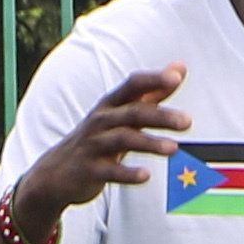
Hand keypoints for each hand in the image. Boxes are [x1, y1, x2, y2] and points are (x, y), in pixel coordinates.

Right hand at [10, 67, 193, 238]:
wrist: (55, 173)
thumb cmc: (97, 139)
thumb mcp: (121, 113)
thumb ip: (153, 92)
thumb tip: (180, 67)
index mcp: (111, 105)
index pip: (133, 85)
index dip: (153, 79)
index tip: (177, 77)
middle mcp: (101, 121)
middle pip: (133, 113)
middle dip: (160, 115)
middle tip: (187, 121)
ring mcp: (94, 145)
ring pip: (123, 139)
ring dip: (149, 143)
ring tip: (174, 148)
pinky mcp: (90, 171)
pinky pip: (110, 171)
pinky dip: (128, 173)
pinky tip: (146, 175)